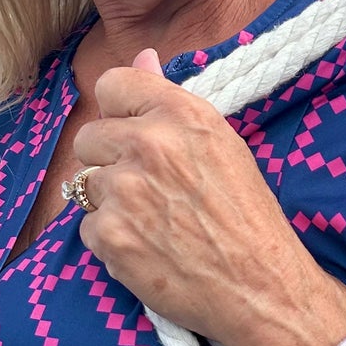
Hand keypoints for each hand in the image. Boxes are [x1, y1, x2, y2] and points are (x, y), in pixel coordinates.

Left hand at [73, 50, 345, 345]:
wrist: (259, 287)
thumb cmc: (248, 217)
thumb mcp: (221, 144)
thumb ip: (172, 102)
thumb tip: (143, 57)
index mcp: (181, 115)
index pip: (112, 84)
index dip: (119, 110)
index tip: (132, 131)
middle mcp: (148, 145)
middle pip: (89, 136)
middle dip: (109, 160)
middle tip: (147, 188)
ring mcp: (123, 191)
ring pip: (86, 183)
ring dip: (110, 202)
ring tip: (153, 221)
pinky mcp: (109, 236)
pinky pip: (87, 226)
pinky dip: (110, 240)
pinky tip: (146, 247)